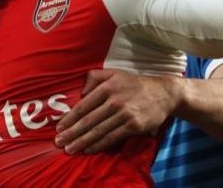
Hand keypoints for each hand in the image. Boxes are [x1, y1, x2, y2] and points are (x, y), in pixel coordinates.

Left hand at [54, 69, 183, 153]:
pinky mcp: (134, 126)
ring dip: (82, 141)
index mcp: (107, 88)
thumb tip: (81, 92)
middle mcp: (114, 101)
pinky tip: (88, 149)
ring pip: (99, 131)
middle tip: (59, 142)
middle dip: (72, 133)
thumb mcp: (114, 74)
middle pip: (88, 120)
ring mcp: (125, 114)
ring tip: (70, 148)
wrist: (164, 93)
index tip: (59, 127)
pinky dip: (99, 145)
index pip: (84, 106)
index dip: (70, 118)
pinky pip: (112, 137)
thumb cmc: (134, 84)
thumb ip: (94, 77)